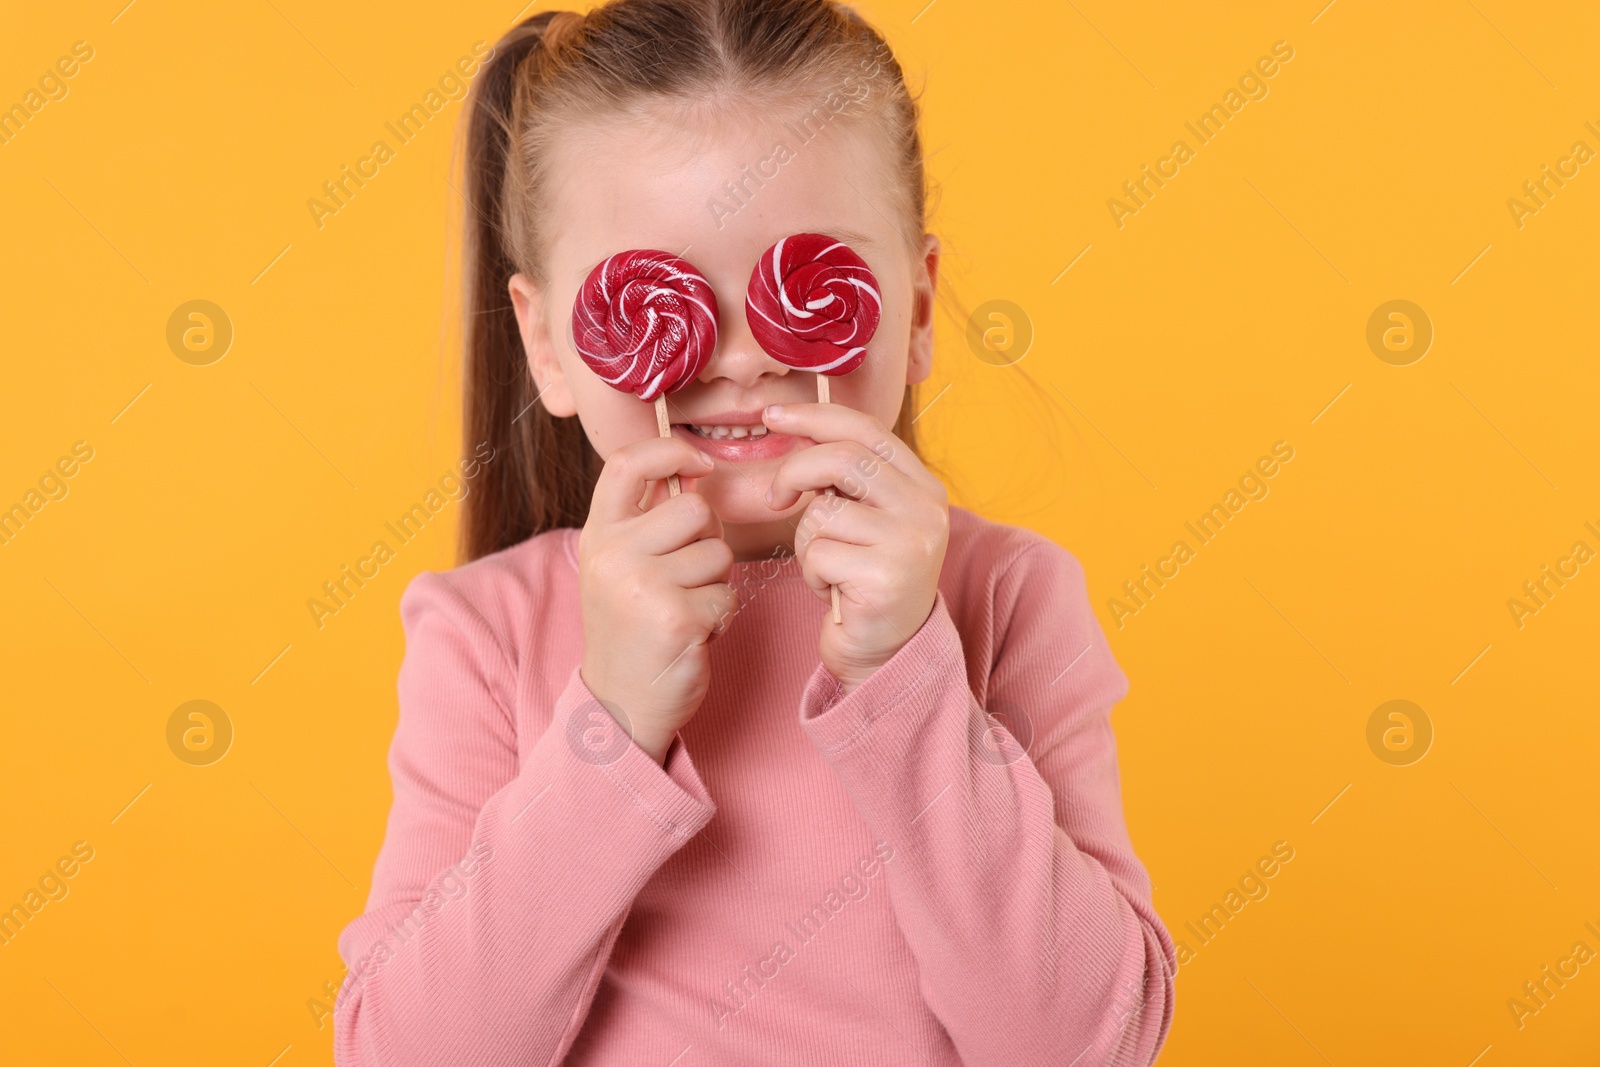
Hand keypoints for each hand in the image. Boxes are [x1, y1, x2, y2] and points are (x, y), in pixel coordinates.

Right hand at [578, 437, 737, 763]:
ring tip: (685, 608)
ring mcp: (642, 585)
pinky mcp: (675, 617)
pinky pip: (727, 594)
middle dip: (707, 540)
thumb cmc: (631, 629)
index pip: (628, 462)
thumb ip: (646, 520)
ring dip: (715, 583)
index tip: (698, 463)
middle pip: (695, 509)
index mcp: (599, 534)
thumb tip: (692, 469)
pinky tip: (692, 634)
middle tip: (686, 577)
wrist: (619, 704)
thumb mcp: (618, 566)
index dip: (670, 450)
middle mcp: (613, 554)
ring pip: (718, 553)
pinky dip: (720, 616)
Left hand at [764, 402, 948, 693]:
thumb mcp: (864, 518)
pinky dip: (812, 573)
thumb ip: (846, 477)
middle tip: (775, 498)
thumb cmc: (862, 580)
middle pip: (841, 460)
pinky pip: (819, 553)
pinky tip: (834, 590)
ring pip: (824, 512)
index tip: (773, 416)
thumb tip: (797, 427)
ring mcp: (911, 541)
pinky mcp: (887, 575)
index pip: (866, 430)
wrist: (885, 651)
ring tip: (829, 566)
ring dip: (808, 541)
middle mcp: (926, 508)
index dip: (815, 417)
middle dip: (794, 473)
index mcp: (923, 485)